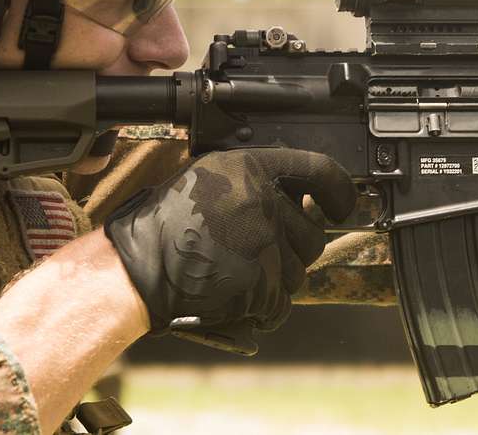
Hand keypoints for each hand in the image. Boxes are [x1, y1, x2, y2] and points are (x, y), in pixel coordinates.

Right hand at [104, 148, 354, 333]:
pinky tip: (235, 298)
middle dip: (295, 250)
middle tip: (261, 256)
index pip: (320, 170)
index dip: (340, 190)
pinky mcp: (260, 282)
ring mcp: (263, 242)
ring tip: (235, 275)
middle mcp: (262, 200)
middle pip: (313, 233)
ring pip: (300, 272)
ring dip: (277, 281)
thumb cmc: (164, 227)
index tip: (342, 206)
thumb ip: (253, 182)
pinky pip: (281, 302)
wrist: (135, 269)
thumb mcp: (208, 180)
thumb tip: (298, 197)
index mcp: (250, 168)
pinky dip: (263, 308)